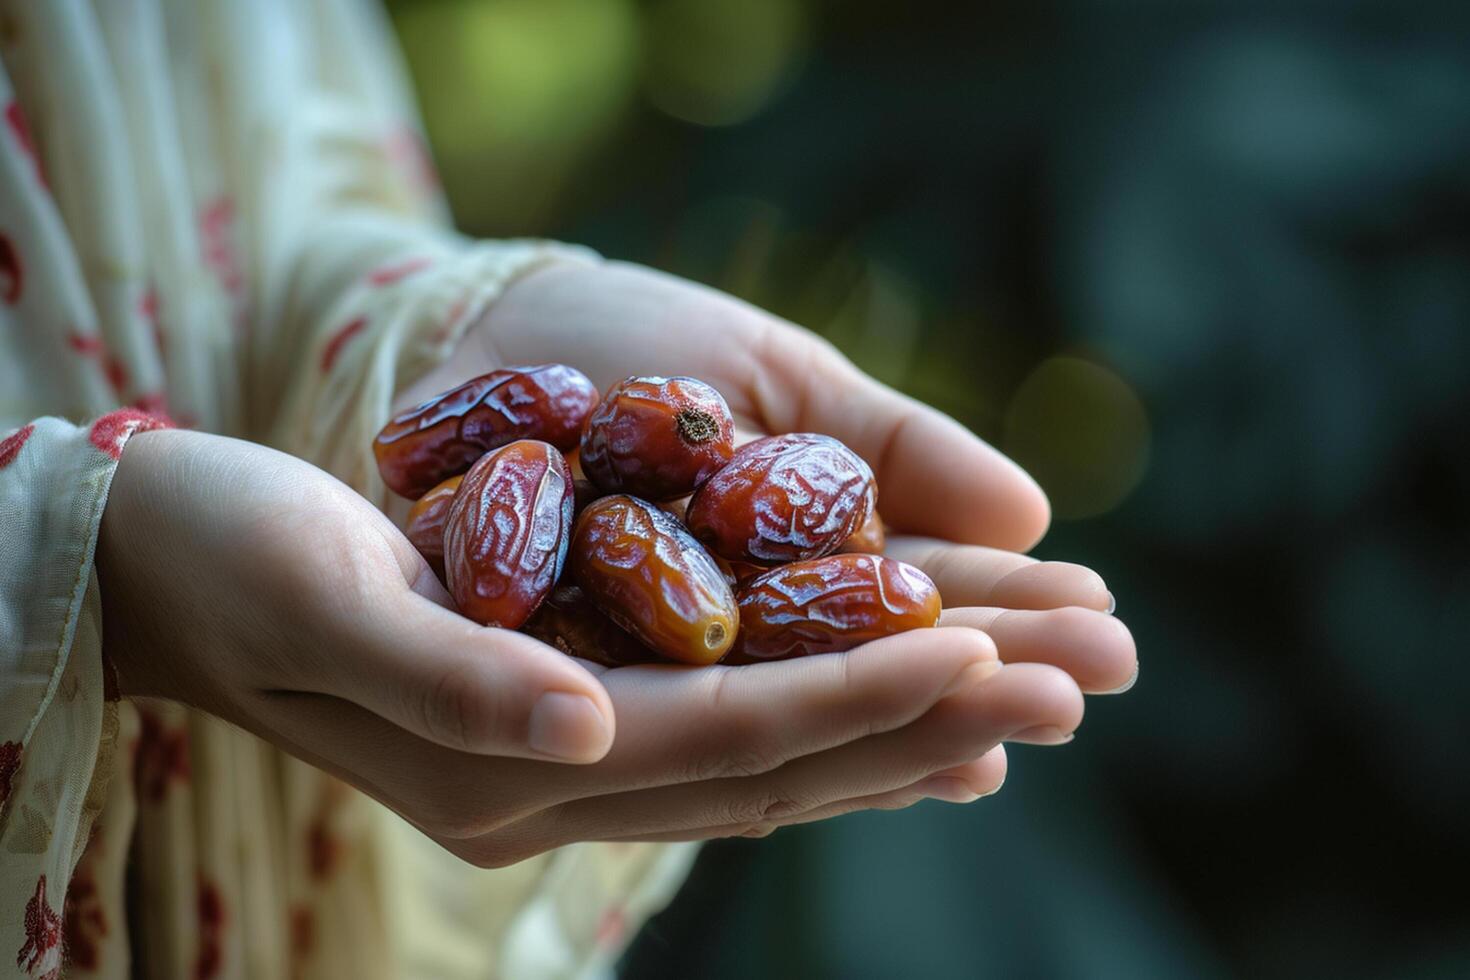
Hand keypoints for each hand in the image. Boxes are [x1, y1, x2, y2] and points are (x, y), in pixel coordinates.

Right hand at [97, 424, 1129, 864]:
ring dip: (905, 715)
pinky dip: (828, 703)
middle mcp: (560, 779)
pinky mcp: (578, 710)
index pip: (724, 737)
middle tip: (1069, 675)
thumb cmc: (236, 559)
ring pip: (775, 744)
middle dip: (927, 715)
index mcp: (508, 765)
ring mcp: (575, 754)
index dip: (857, 701)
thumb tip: (588, 728)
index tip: (983, 659)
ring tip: (1031, 686)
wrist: (181, 564)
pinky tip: (906, 690)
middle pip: (780, 754)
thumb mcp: (325, 600)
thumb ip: (455, 682)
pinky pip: (733, 717)